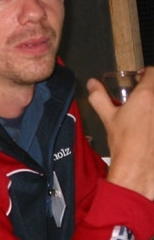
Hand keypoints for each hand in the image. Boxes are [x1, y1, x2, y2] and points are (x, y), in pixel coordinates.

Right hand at [88, 67, 153, 199]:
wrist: (138, 167)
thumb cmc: (124, 143)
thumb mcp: (108, 117)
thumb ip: (99, 97)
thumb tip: (92, 84)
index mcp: (146, 95)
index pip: (152, 72)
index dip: (146, 73)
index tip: (140, 79)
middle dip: (150, 89)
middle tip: (142, 96)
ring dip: (152, 105)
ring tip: (146, 113)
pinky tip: (149, 128)